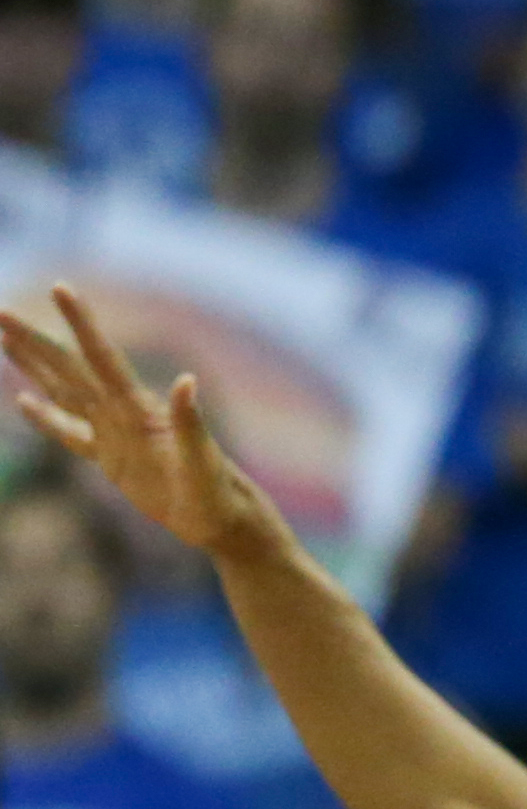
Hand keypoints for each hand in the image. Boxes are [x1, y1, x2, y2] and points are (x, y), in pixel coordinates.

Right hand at [3, 289, 291, 561]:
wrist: (223, 520)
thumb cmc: (217, 493)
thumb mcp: (202, 461)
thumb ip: (190, 421)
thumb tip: (186, 379)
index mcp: (139, 408)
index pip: (102, 357)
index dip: (81, 323)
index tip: (61, 288)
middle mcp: (123, 413)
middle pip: (70, 368)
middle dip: (36, 340)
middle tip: (0, 312)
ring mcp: (114, 434)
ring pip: (64, 391)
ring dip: (35, 366)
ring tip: (6, 339)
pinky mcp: (110, 459)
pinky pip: (70, 433)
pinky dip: (46, 418)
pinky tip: (24, 402)